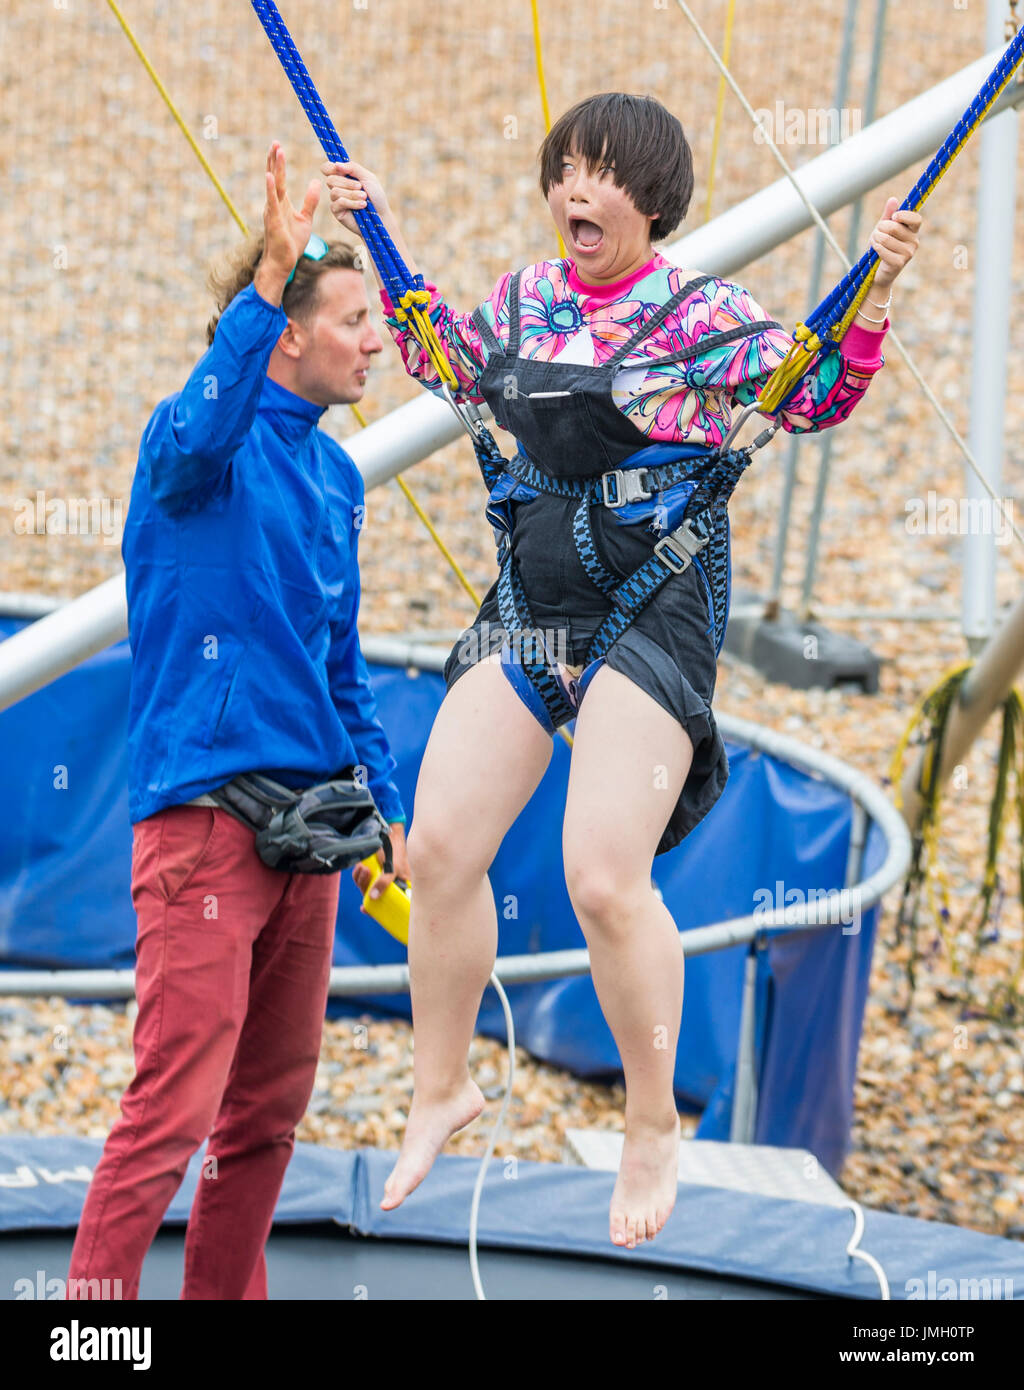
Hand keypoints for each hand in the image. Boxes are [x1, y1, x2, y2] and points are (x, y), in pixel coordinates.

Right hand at [253, 142, 321, 301]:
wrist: (283, 263)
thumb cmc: (291, 243)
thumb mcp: (305, 219)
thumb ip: (310, 201)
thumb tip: (316, 183)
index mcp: (281, 203)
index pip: (280, 179)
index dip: (279, 163)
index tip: (279, 147)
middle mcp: (274, 204)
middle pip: (274, 177)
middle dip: (274, 159)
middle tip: (275, 141)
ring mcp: (273, 212)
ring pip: (273, 185)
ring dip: (274, 167)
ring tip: (275, 151)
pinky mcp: (274, 221)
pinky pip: (273, 202)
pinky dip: (271, 189)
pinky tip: (270, 176)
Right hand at [321, 159, 389, 234]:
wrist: (381, 216)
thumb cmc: (376, 196)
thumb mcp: (368, 177)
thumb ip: (353, 168)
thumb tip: (336, 164)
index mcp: (343, 176)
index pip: (327, 168)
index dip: (330, 167)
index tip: (340, 170)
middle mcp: (337, 187)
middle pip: (330, 180)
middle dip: (347, 183)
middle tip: (360, 187)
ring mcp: (336, 200)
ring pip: (335, 192)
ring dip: (352, 194)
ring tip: (364, 198)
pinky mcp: (337, 212)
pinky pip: (339, 203)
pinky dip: (351, 203)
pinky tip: (362, 206)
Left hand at [352, 821, 409, 902]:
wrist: (391, 838)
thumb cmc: (398, 854)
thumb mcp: (393, 869)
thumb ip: (384, 882)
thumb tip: (373, 896)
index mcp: (397, 890)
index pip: (386, 906)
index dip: (375, 911)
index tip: (365, 910)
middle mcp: (386, 887)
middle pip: (371, 896)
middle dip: (365, 887)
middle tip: (367, 873)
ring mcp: (377, 880)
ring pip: (363, 886)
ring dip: (361, 879)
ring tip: (364, 867)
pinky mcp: (370, 872)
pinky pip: (360, 877)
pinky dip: (358, 873)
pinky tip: (362, 866)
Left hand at [868, 196, 921, 293]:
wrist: (877, 272)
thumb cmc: (882, 247)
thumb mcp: (884, 229)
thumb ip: (888, 215)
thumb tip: (893, 199)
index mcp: (913, 231)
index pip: (916, 219)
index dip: (904, 215)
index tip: (894, 216)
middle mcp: (914, 242)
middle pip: (894, 227)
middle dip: (880, 228)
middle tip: (876, 233)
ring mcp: (908, 254)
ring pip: (886, 238)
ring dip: (875, 239)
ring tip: (875, 242)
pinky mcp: (899, 263)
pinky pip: (882, 250)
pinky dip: (875, 248)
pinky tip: (874, 250)